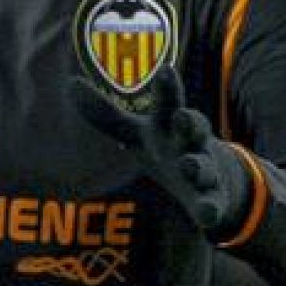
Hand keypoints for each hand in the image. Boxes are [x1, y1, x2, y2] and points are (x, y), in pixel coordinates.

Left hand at [68, 65, 252, 235]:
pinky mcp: (212, 200)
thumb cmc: (165, 147)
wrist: (215, 177)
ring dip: (197, 166)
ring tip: (188, 166)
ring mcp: (205, 170)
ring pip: (202, 166)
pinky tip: (206, 215)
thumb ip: (105, 114)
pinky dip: (210, 209)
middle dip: (189, 122)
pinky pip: (212, 205)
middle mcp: (190, 143)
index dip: (166, 87)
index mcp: (170, 124)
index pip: (168, 102)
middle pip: (192, 128)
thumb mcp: (136, 132)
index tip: (165, 70)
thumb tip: (70, 83)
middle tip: (182, 116)